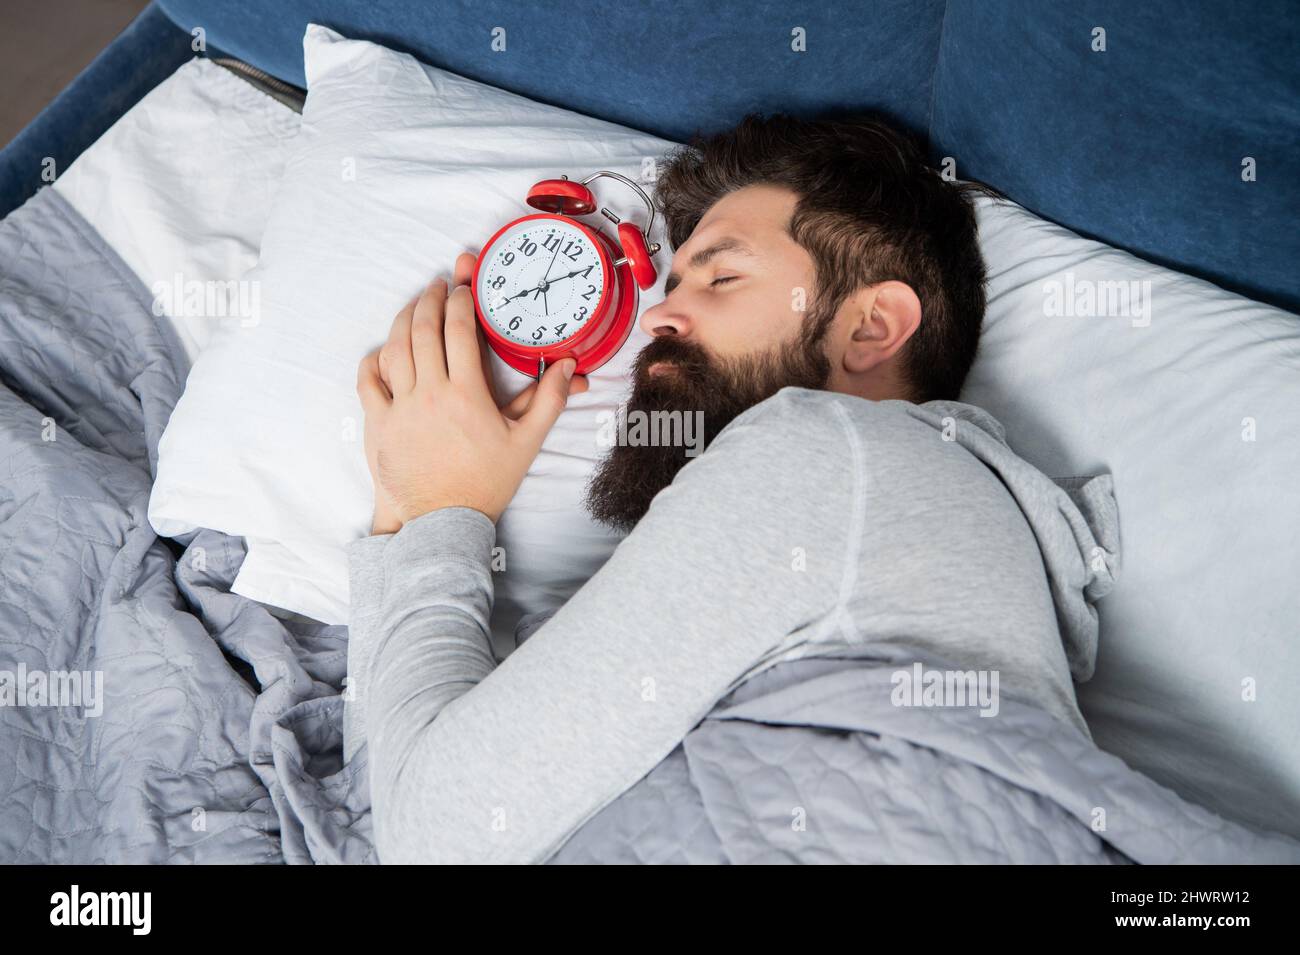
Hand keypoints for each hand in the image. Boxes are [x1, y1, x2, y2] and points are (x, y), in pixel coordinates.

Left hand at [356, 252, 588, 529]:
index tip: (464, 287)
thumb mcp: (526, 442)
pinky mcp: (378, 424)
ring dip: (403, 320)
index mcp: (466, 394)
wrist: (442, 522)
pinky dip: (374, 359)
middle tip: (438, 286)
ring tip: (414, 306)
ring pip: (394, 348)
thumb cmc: (486, 482)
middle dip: (430, 299)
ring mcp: (399, 408)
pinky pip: (368, 380)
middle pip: (423, 329)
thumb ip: (549, 401)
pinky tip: (385, 349)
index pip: (459, 329)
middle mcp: (429, 394)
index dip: (461, 300)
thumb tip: (569, 367)